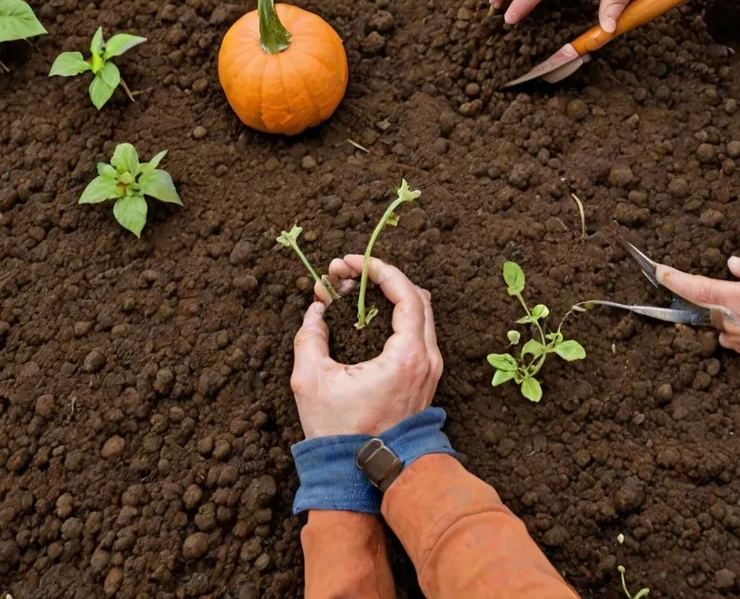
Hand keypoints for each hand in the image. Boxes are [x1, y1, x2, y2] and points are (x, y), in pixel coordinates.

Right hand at [290, 255, 442, 438]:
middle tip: (345, 274)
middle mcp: (428, 358)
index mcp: (408, 355)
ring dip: (387, 294)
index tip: (349, 262)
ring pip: (418, 312)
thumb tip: (316, 312)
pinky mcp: (424, 379)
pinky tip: (363, 315)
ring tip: (350, 292)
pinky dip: (393, 314)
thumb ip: (309, 336)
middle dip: (380, 277)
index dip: (377, 268)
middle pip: (415, 295)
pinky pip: (416, 331)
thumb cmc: (341, 433)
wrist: (368, 477)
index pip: (405, 291)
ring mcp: (430, 370)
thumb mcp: (311, 381)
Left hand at [657, 255, 739, 355]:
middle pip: (705, 311)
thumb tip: (732, 267)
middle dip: (698, 298)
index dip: (674, 280)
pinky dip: (732, 331)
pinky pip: (738, 343)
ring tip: (732, 301)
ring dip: (717, 315)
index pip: (698, 289)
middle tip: (697, 284)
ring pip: (720, 329)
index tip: (659, 273)